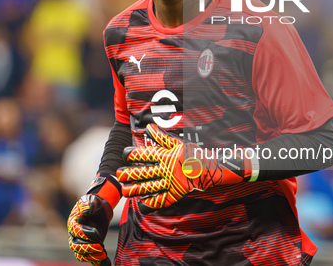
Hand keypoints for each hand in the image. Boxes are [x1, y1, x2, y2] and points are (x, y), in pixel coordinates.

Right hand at [68, 174, 119, 263]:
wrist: (100, 210)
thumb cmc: (94, 204)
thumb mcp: (91, 199)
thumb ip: (88, 202)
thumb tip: (87, 210)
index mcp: (74, 223)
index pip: (76, 232)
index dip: (85, 234)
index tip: (96, 234)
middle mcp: (75, 235)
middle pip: (76, 247)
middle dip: (88, 249)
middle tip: (101, 248)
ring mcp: (82, 243)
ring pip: (81, 255)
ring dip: (92, 257)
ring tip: (104, 255)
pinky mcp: (90, 248)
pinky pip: (90, 259)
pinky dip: (97, 263)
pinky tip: (106, 262)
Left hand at [116, 124, 246, 212]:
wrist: (213, 169)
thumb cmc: (196, 154)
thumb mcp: (179, 143)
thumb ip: (162, 137)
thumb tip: (148, 127)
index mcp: (167, 156)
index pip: (146, 155)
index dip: (133, 154)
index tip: (124, 154)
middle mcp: (167, 170)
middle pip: (144, 172)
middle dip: (130, 174)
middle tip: (119, 174)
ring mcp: (172, 183)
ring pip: (150, 187)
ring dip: (136, 189)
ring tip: (125, 191)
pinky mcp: (177, 193)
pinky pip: (162, 200)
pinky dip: (152, 204)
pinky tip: (141, 205)